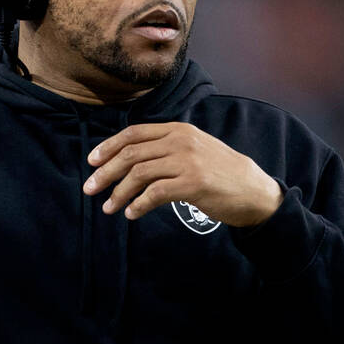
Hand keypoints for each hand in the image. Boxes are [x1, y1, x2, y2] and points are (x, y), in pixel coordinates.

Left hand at [83, 123, 283, 226]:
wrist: (253, 191)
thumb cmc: (220, 173)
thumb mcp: (194, 150)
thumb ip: (166, 148)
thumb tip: (129, 160)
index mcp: (178, 130)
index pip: (134, 134)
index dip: (109, 147)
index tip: (92, 162)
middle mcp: (181, 141)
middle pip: (131, 153)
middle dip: (106, 172)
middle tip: (90, 189)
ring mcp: (187, 161)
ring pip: (139, 173)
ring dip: (119, 192)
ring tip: (109, 208)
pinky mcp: (193, 184)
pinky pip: (155, 193)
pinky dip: (138, 204)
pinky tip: (131, 213)